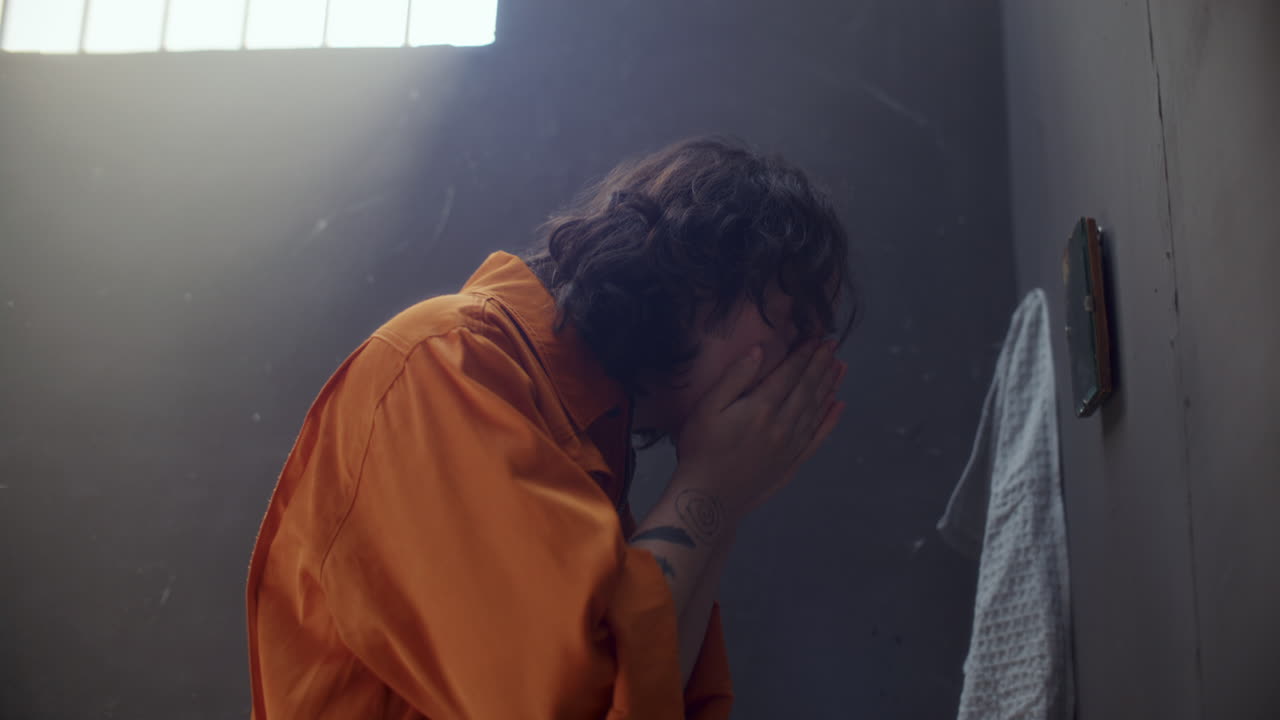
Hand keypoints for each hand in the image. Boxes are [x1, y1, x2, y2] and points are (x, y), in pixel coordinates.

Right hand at [670, 339, 846, 522]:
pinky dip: (830, 420)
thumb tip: (759, 350)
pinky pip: (818, 437)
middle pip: (807, 388)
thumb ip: (735, 378)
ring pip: (817, 409)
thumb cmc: (701, 450)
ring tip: (840, 367)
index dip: (804, 354)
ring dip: (830, 385)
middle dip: (821, 364)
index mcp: (762, 407)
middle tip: (832, 345)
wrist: (709, 498)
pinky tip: (839, 407)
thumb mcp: (707, 408)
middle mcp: (782, 424)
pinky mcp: (792, 463)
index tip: (816, 338)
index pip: (789, 373)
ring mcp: (790, 445)